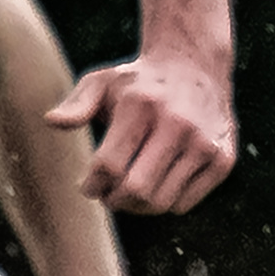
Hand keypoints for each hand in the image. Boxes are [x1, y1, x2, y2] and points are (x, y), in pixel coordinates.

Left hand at [45, 53, 234, 214]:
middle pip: (137, 189)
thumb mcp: (101, 82)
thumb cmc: (136, 83)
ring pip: (161, 202)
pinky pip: (184, 203)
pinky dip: (163, 205)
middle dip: (114, 200)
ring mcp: (204, 143)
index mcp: (141, 106)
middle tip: (106, 197)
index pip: (110, 164)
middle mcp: (178, 124)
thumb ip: (76, 105)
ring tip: (125, 195)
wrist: (194, 68)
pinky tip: (154, 187)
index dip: (92, 184)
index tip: (87, 187)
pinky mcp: (223, 159)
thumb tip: (51, 122)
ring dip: (136, 207)